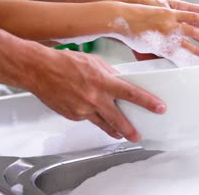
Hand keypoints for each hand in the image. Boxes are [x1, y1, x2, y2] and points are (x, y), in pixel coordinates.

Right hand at [29, 49, 165, 141]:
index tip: (159, 108)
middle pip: (118, 119)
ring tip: (120, 134)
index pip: (131, 93)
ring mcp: (82, 109)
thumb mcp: (94, 62)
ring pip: (103, 124)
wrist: (38, 70)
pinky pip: (87, 119)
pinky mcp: (72, 116)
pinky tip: (89, 111)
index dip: (148, 102)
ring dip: (113, 130)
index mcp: (103, 81)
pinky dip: (91, 116)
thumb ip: (109, 74)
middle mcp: (94, 98)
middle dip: (130, 130)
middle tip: (138, 136)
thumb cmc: (64, 62)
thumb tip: (120, 83)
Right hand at [115, 0, 198, 55]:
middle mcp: (170, 20)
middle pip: (194, 27)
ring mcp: (164, 32)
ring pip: (187, 39)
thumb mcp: (154, 7)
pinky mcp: (158, 43)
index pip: (193, 14)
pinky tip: (191, 58)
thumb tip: (178, 17)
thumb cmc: (134, 11)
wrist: (120, 17)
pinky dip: (184, 55)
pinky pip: (175, 51)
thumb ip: (167, 14)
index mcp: (169, 10)